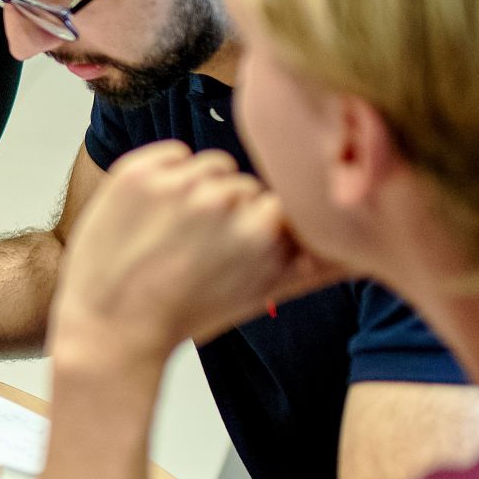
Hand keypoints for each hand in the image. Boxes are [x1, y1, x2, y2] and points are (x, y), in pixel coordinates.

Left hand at [49, 142, 332, 370]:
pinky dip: (166, 176)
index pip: (282, 202)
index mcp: (262, 230)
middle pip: (246, 184)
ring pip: (213, 166)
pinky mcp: (138, 171)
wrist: (110, 326)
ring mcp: (177, 184)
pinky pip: (173, 153)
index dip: (262, 228)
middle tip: (199, 252)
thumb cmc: (187, 314)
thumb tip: (367, 254)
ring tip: (175, 236)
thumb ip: (317, 266)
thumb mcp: (262, 293)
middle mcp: (224, 202)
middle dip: (230, 212)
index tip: (237, 253)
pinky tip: (154, 216)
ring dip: (200, 190)